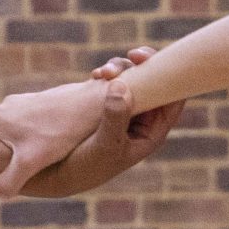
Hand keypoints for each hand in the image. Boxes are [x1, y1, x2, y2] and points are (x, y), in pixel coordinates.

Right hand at [0, 79, 112, 197]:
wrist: (90, 104)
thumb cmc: (58, 132)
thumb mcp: (31, 161)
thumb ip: (11, 180)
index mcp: (0, 117)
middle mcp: (11, 104)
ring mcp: (30, 100)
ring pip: (14, 115)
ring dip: (15, 130)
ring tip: (28, 150)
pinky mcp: (48, 100)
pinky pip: (33, 114)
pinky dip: (35, 126)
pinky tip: (50, 141)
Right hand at [16, 47, 187, 198]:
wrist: (55, 174)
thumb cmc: (85, 166)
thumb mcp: (104, 145)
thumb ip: (114, 118)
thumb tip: (122, 86)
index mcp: (151, 132)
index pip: (172, 101)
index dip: (171, 77)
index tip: (153, 61)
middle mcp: (139, 120)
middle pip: (154, 84)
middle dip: (144, 66)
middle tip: (133, 54)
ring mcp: (121, 111)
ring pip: (132, 80)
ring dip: (122, 69)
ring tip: (103, 72)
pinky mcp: (102, 105)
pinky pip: (112, 83)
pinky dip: (106, 75)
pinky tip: (95, 75)